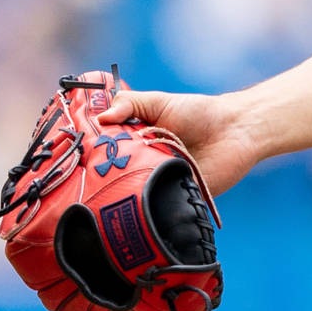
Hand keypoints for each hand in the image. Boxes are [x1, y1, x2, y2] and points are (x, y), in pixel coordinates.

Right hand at [98, 87, 262, 195]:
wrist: (236, 131)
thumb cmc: (198, 113)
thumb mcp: (160, 101)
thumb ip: (130, 103)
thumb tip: (102, 117)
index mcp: (133, 144)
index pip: (103, 155)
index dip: (89, 158)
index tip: (74, 160)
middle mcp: (141, 165)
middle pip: (112, 178)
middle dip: (101, 179)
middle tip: (89, 180)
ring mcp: (156, 184)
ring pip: (131, 195)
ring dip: (124, 193)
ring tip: (113, 191)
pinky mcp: (174, 200)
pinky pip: (156, 209)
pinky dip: (149, 207)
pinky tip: (139, 206)